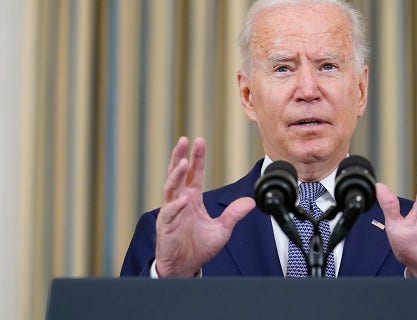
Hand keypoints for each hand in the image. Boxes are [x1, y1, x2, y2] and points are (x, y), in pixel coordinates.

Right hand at [155, 137, 254, 276]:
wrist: (185, 267)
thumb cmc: (199, 248)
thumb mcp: (222, 229)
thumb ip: (234, 214)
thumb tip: (251, 201)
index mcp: (192, 200)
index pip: (194, 174)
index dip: (196, 158)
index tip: (199, 141)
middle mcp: (180, 202)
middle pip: (177, 175)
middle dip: (179, 157)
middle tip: (184, 140)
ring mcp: (171, 213)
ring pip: (170, 189)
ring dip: (175, 175)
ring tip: (181, 162)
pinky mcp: (166, 226)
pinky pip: (169, 213)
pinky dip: (176, 206)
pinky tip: (183, 198)